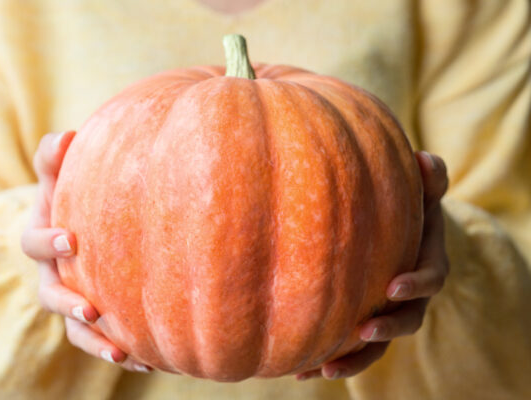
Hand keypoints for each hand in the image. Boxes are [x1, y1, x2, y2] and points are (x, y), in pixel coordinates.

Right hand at [21, 130, 151, 373]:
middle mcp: (51, 275)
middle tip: (91, 309)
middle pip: (50, 296)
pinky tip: (149, 360)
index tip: (72, 240)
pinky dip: (121, 351)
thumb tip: (66, 136)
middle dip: (68, 304)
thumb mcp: (59, 176)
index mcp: (42, 239)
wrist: (83, 226)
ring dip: (96, 341)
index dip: (48, 242)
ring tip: (123, 352)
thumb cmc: (72, 196)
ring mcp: (71, 299)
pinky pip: (101, 340)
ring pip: (75, 329)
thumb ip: (56, 158)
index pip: (33, 243)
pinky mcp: (92, 319)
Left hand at [296, 151, 449, 380]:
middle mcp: (410, 294)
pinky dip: (329, 361)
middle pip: (408, 320)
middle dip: (388, 328)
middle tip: (364, 331)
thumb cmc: (404, 204)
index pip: (432, 277)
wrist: (393, 227)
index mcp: (426, 262)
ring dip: (355, 358)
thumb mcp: (419, 188)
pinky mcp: (362, 322)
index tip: (393, 286)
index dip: (416, 284)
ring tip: (324, 369)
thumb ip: (427, 177)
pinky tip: (299, 370)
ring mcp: (386, 311)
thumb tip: (423, 159)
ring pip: (378, 345)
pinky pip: (351, 349)